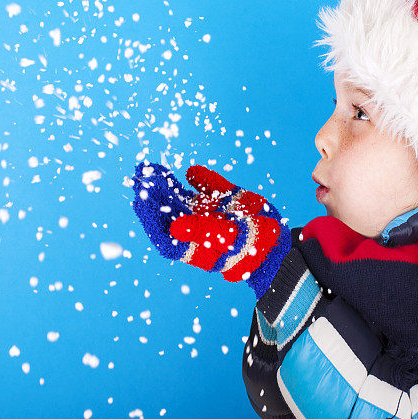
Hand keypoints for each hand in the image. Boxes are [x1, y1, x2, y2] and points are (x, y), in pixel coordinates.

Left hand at [132, 161, 290, 298]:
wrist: (278, 242)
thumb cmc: (255, 246)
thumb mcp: (230, 237)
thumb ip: (203, 230)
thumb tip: (173, 228)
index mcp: (195, 249)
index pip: (164, 236)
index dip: (150, 219)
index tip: (140, 199)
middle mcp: (196, 233)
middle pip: (168, 216)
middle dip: (153, 197)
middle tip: (141, 176)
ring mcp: (205, 218)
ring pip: (179, 202)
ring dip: (164, 187)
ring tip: (149, 170)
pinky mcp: (215, 204)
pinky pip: (197, 192)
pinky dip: (186, 181)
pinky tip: (169, 171)